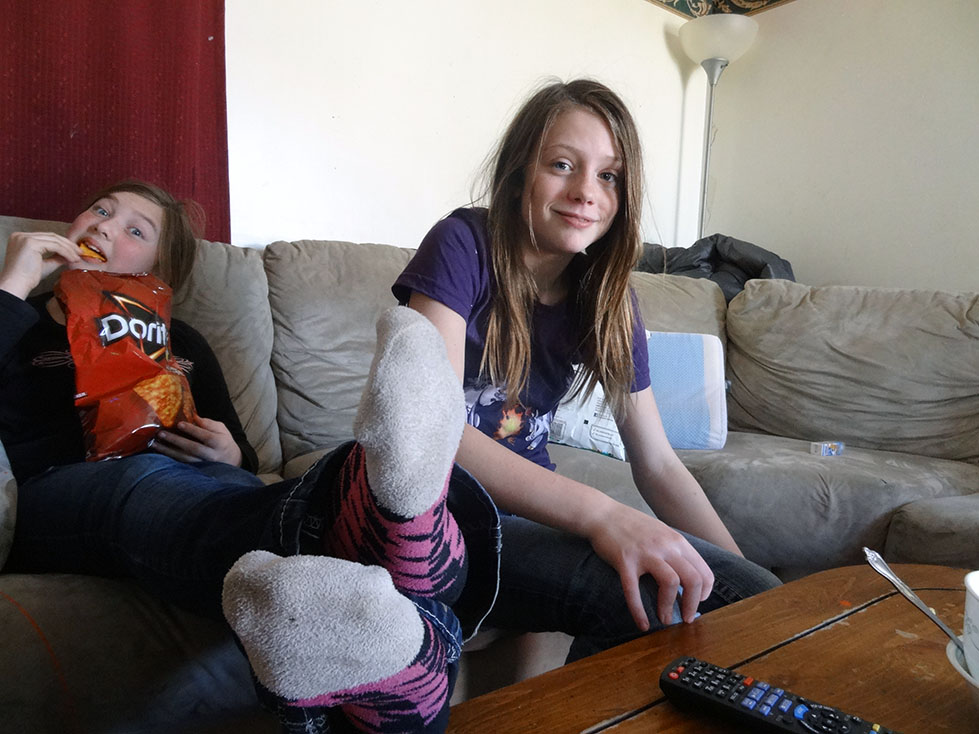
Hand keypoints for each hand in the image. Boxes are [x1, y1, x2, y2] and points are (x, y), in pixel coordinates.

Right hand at [0, 231, 83, 298]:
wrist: (16, 285)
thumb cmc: (27, 278)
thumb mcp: (45, 264)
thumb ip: (56, 257)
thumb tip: (70, 254)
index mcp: (20, 239)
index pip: (46, 238)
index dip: (62, 243)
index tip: (74, 251)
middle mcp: (20, 236)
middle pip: (51, 236)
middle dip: (68, 244)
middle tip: (80, 252)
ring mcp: (24, 238)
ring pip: (54, 240)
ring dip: (69, 249)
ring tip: (77, 258)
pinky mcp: (30, 243)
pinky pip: (54, 246)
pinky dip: (66, 252)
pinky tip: (72, 259)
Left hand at [153, 416, 242, 466]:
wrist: (231, 460)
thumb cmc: (224, 441)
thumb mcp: (221, 429)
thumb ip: (208, 424)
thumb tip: (193, 416)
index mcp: (219, 443)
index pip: (205, 436)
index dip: (192, 430)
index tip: (179, 423)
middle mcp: (211, 455)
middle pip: (192, 448)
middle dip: (175, 441)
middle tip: (161, 433)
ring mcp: (203, 465)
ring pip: (184, 458)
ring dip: (168, 451)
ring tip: (155, 443)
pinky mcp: (196, 470)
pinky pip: (181, 464)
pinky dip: (169, 458)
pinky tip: (159, 452)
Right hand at [584, 501, 713, 630]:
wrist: (602, 514)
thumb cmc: (631, 526)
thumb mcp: (661, 533)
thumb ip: (674, 552)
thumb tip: (687, 579)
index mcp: (677, 541)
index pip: (703, 571)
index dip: (705, 593)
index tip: (697, 603)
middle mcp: (665, 546)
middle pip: (692, 579)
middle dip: (692, 605)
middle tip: (686, 618)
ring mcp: (645, 553)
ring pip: (670, 583)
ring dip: (669, 607)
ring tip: (664, 619)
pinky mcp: (624, 560)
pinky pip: (634, 590)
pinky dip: (639, 611)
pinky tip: (642, 624)